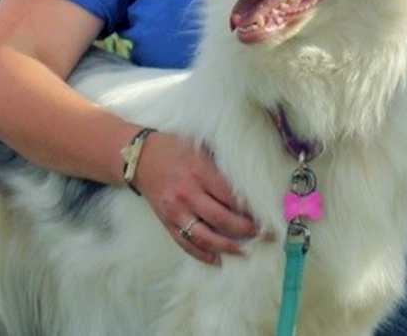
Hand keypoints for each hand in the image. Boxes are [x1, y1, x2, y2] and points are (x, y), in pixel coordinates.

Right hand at [132, 131, 259, 264]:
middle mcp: (189, 194)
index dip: (250, 209)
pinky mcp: (167, 221)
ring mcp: (176, 211)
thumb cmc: (175, 148)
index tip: (266, 215)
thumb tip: (250, 172)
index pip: (231, 196)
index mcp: (201, 173)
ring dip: (227, 246)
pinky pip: (185, 243)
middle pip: (222, 219)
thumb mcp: (200, 146)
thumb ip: (221, 160)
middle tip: (264, 235)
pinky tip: (216, 260)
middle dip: (246, 230)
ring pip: (205, 236)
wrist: (140, 158)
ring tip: (246, 250)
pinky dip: (201, 254)